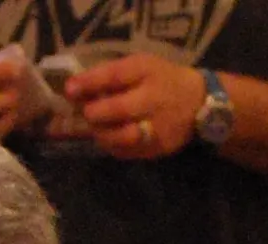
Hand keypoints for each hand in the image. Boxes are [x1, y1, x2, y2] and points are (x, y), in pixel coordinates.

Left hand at [61, 55, 204, 158]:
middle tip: (88, 114)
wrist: (197, 103)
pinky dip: (112, 147)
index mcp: (148, 72)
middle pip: (117, 110)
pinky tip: (110, 139)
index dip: (89, 83)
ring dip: (102, 135)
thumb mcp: (140, 67)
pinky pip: (126, 152)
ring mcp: (156, 127)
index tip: (69, 90)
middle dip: (95, 114)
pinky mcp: (156, 148)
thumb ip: (110, 76)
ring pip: (121, 137)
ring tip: (97, 129)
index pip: (115, 76)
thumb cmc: (161, 80)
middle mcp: (153, 99)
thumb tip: (74, 89)